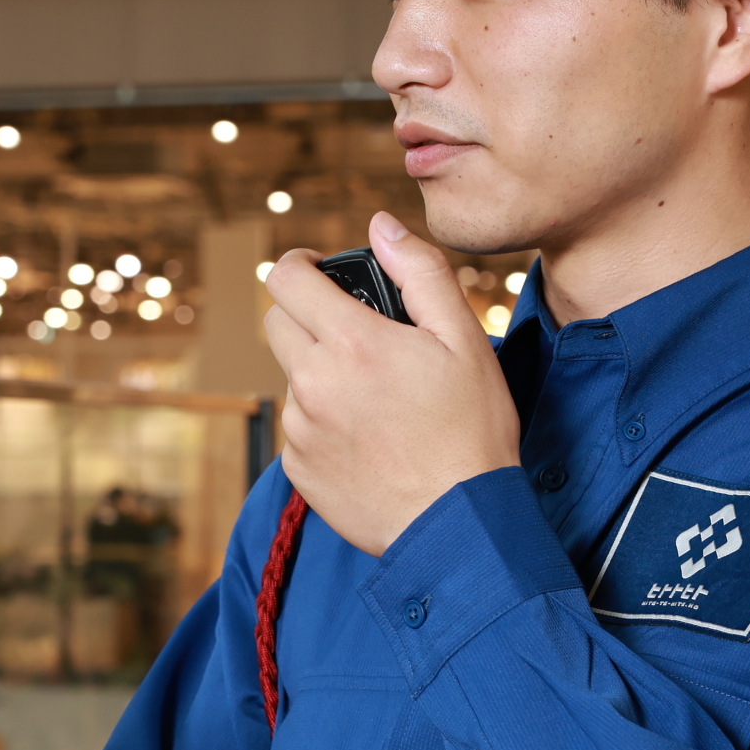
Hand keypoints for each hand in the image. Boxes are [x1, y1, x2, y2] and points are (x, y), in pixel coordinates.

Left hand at [263, 212, 521, 555]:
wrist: (459, 524)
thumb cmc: (471, 430)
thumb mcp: (463, 339)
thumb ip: (420, 271)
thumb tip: (380, 226)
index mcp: (350, 342)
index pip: (286, 278)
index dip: (300, 264)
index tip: (317, 270)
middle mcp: (312, 383)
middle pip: (278, 324)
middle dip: (308, 316)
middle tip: (354, 333)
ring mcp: (300, 429)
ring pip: (292, 379)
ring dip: (321, 374)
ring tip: (379, 400)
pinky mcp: (298, 469)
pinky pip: (299, 428)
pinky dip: (324, 423)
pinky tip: (370, 439)